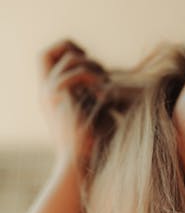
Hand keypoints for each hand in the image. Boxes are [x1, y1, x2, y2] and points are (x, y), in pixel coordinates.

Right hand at [38, 39, 109, 173]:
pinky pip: (77, 73)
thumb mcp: (95, 113)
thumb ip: (95, 94)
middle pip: (45, 54)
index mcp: (51, 95)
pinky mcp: (59, 98)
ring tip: (106, 87)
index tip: (93, 66)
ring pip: (69, 59)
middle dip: (71, 49)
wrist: (82, 162)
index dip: (68, 52)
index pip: (48, 59)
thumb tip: (112, 83)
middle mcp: (45, 92)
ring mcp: (50, 94)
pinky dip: (95, 79)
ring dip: (93, 67)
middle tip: (94, 67)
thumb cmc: (94, 143)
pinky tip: (104, 96)